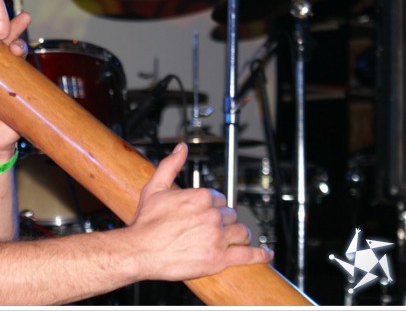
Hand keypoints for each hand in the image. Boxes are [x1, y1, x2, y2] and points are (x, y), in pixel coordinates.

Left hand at [0, 12, 31, 160]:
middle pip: (6, 44)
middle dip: (14, 30)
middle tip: (21, 21)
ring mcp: (13, 79)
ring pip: (19, 58)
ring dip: (22, 48)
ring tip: (20, 45)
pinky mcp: (26, 91)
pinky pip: (32, 78)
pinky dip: (36, 70)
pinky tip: (37, 65)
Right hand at [126, 143, 272, 281]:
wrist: (140, 250)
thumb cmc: (145, 223)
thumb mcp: (155, 188)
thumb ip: (171, 165)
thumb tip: (181, 148)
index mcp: (200, 197)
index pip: (220, 198)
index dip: (215, 206)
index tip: (209, 212)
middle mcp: (211, 215)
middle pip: (231, 215)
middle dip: (225, 221)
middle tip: (215, 228)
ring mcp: (217, 237)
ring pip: (241, 232)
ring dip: (240, 235)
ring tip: (237, 239)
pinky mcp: (219, 258)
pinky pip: (247, 254)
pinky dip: (259, 254)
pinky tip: (265, 253)